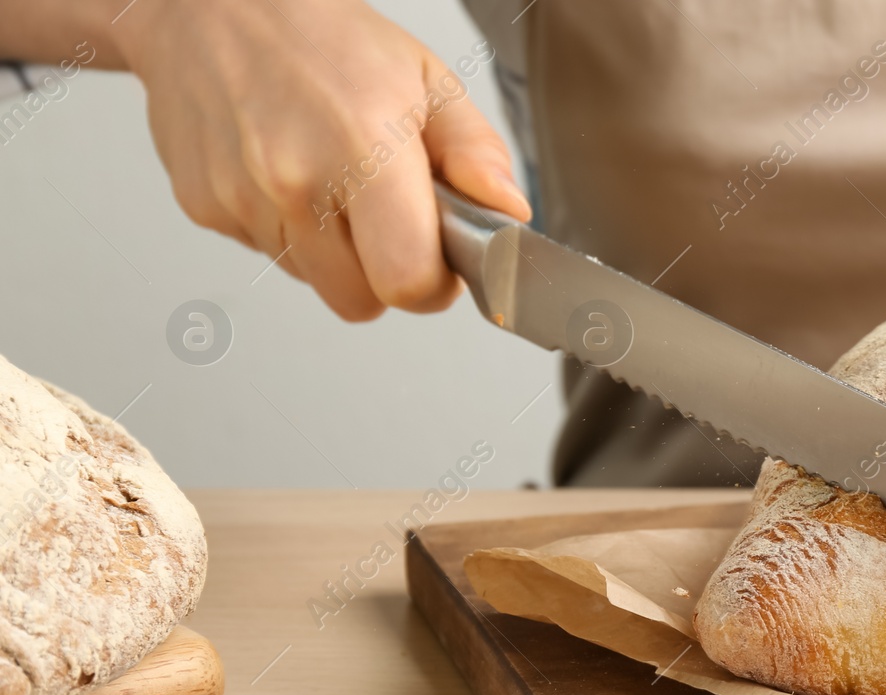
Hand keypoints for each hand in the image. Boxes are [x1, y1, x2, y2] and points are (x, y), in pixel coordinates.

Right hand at [110, 0, 530, 319]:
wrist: (207, 3)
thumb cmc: (321, 36)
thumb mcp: (425, 78)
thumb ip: (476, 154)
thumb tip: (509, 212)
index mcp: (359, 145)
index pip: (407, 281)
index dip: (433, 285)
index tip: (441, 262)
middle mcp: (291, 178)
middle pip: (359, 301)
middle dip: (386, 273)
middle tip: (391, 219)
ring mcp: (239, 197)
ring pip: (314, 282)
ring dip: (336, 251)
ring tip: (334, 179)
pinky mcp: (202, 206)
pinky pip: (269, 254)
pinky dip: (289, 229)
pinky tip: (288, 173)